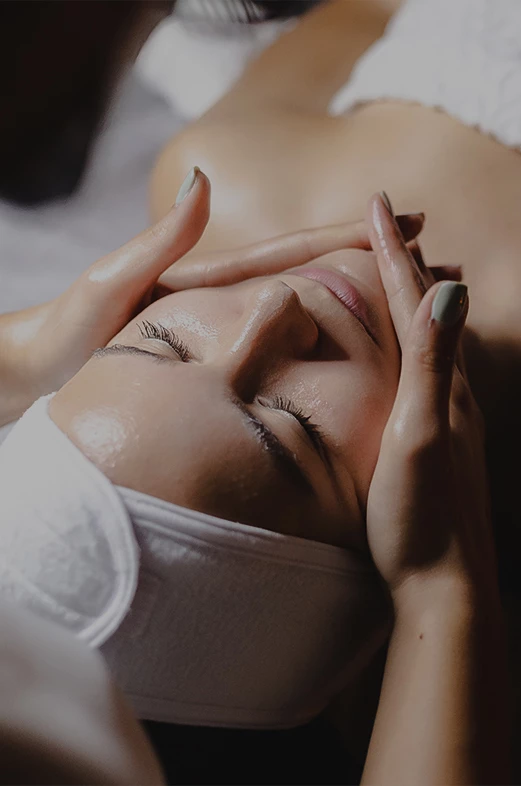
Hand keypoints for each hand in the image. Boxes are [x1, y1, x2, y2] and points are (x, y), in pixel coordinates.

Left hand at [0, 182, 424, 425]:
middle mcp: (226, 301)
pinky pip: (284, 347)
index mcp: (211, 280)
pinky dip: (326, 341)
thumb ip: (160, 241)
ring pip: (308, 310)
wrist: (42, 371)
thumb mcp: (114, 282)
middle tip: (433, 262)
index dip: (349, 239)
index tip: (404, 224)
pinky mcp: (218, 360)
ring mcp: (226, 330)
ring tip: (414, 303)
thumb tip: (205, 182)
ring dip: (363, 302)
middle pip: (315, 276)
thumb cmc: (69, 332)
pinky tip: (351, 354)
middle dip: (375, 266)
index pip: (295, 252)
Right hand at [365, 194, 497, 613]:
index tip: (378, 205)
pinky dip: (417, 346)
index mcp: (440, 385)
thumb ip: (433, 365)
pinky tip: (412, 356)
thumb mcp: (421, 436)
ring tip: (402, 277)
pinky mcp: (440, 445)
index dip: (393, 253)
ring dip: (415, 303)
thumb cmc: (422, 518)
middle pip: (429, 313)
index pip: (413, 302)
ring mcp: (449, 420)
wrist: (446, 586)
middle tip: (390, 227)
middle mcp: (452, 395)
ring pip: (433, 343)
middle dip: (407, 265)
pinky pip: (430, 376)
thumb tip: (449, 288)